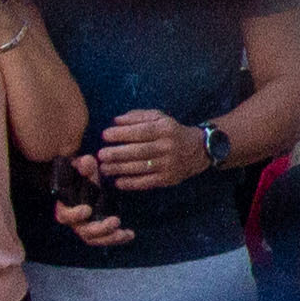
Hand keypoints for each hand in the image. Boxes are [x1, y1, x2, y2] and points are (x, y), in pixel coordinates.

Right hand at [46, 173, 131, 248]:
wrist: (86, 183)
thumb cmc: (82, 176)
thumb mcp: (83, 169)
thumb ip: (85, 166)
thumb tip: (88, 160)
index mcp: (66, 207)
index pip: (64, 216)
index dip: (74, 214)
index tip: (87, 209)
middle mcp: (75, 221)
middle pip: (83, 231)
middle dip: (100, 229)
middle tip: (115, 221)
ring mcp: (87, 227)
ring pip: (95, 239)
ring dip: (110, 238)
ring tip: (124, 233)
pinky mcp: (100, 230)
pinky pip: (106, 238)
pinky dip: (118, 238)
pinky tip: (130, 235)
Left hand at [91, 109, 212, 189]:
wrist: (199, 150)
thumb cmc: (171, 132)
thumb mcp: (159, 118)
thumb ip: (137, 117)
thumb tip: (115, 121)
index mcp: (165, 129)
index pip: (142, 132)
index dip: (122, 134)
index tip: (105, 135)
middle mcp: (168, 147)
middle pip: (139, 151)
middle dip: (117, 153)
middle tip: (100, 155)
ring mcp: (169, 164)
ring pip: (141, 167)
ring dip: (120, 169)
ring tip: (104, 168)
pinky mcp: (169, 178)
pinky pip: (147, 182)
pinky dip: (131, 183)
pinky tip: (118, 182)